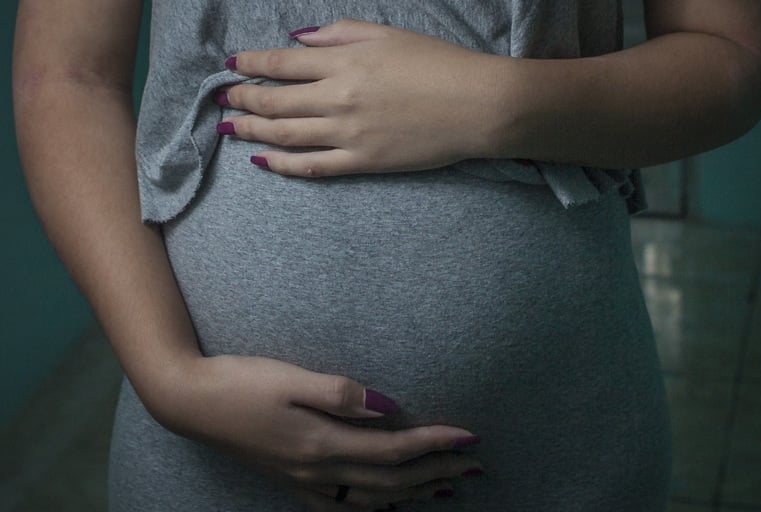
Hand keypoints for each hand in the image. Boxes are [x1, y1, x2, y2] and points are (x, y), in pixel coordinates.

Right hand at [174, 354, 482, 511]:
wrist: (190, 403)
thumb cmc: (240, 382)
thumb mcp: (290, 378)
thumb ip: (341, 394)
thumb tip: (389, 407)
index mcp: (321, 443)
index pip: (395, 449)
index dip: (436, 443)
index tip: (471, 435)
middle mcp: (317, 471)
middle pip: (392, 480)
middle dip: (437, 473)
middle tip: (475, 465)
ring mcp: (303, 482)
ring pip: (373, 498)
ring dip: (415, 493)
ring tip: (447, 487)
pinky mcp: (292, 481)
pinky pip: (344, 504)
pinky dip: (375, 506)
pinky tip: (387, 502)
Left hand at [218, 19, 502, 176]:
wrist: (476, 106)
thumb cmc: (438, 64)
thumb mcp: (388, 34)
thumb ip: (339, 34)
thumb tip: (299, 40)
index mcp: (342, 62)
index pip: (281, 64)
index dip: (250, 64)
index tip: (231, 65)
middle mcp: (336, 98)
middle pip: (274, 102)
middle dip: (241, 100)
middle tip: (223, 101)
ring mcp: (347, 134)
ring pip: (285, 135)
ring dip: (252, 132)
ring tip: (229, 130)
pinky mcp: (362, 162)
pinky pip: (313, 167)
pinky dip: (283, 165)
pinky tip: (263, 162)